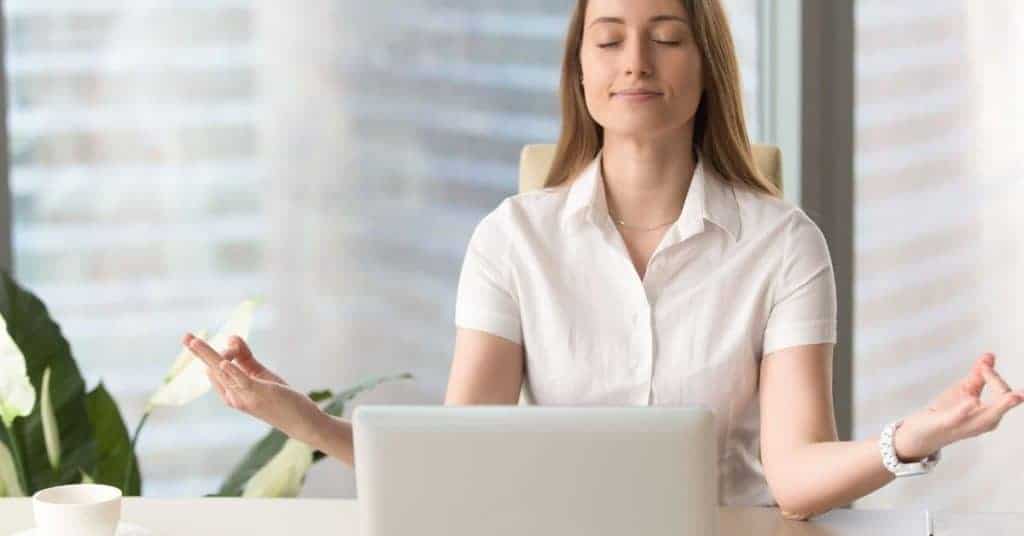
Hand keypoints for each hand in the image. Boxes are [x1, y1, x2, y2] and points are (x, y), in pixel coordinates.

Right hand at [182, 333, 323, 439]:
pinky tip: (224, 362)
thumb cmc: (280, 399)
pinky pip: (242, 381)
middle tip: (185, 336)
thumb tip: (231, 337)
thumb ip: (245, 357)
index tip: (236, 342)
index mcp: (231, 392)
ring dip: (208, 355)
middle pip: (213, 369)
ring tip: (194, 341)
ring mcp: (244, 396)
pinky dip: (232, 372)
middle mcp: (233, 396)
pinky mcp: (258, 394)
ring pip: (222, 371)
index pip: (217, 367)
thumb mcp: (260, 374)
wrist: (302, 422)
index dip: (224, 351)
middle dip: (199, 352)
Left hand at [895, 353, 1023, 459]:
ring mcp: (967, 423)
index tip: (983, 366)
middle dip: (1007, 395)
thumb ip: (979, 374)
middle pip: (1001, 405)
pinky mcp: (947, 422)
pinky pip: (958, 417)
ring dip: (1001, 406)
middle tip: (1007, 383)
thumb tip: (990, 356)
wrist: (923, 430)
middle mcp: (983, 421)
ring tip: (1013, 397)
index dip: (994, 376)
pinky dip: (965, 409)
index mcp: (990, 414)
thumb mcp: (966, 389)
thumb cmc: (948, 410)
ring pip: (988, 416)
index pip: (1003, 392)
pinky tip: (972, 401)